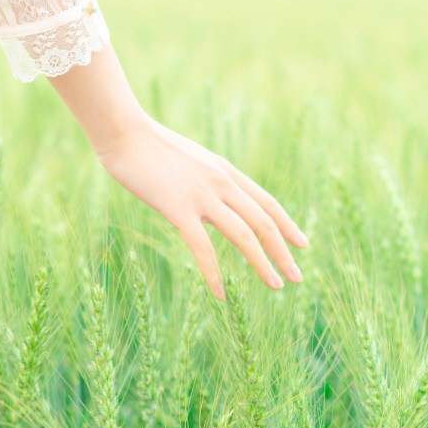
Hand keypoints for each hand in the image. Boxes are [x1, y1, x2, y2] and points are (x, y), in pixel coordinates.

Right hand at [47, 42, 307, 299]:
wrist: (124, 132)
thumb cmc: (149, 146)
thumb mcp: (190, 161)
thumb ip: (206, 180)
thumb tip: (214, 198)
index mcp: (226, 172)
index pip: (267, 202)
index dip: (288, 225)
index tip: (303, 245)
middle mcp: (222, 183)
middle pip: (264, 221)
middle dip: (284, 252)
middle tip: (297, 277)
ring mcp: (202, 196)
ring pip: (244, 235)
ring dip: (263, 263)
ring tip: (276, 286)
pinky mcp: (178, 209)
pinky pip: (202, 248)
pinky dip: (214, 273)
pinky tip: (221, 294)